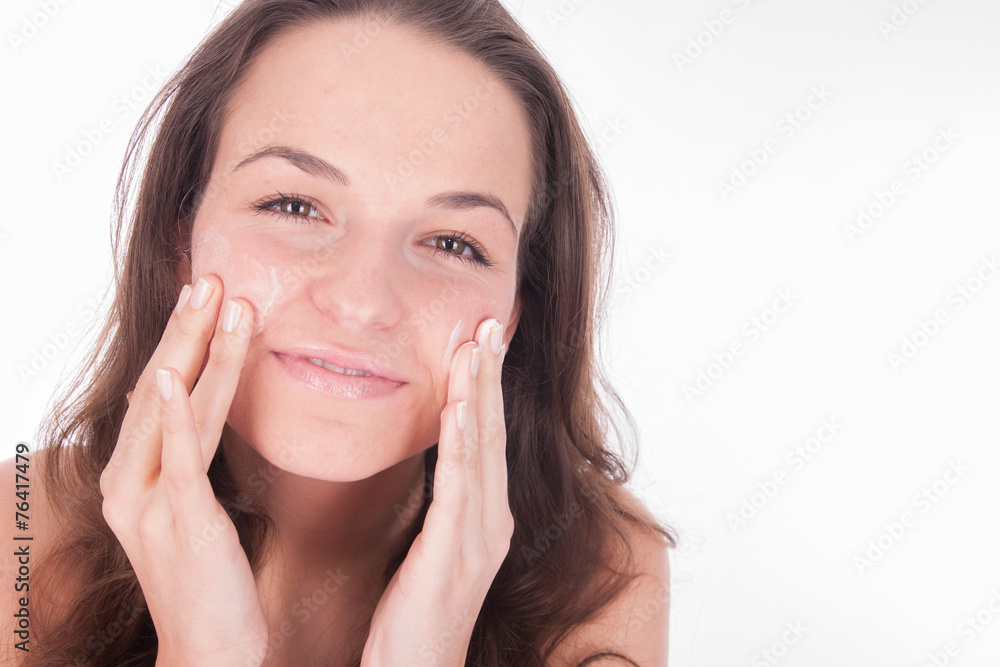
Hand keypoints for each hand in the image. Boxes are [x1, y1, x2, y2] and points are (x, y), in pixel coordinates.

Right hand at [100, 275, 268, 666]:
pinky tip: (170, 373)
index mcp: (132, 477)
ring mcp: (146, 502)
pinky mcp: (177, 519)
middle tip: (211, 279)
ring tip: (221, 303)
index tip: (206, 298)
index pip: (157, 396)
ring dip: (197, 352)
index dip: (182, 344)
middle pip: (158, 392)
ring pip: (173, 411)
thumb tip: (185, 403)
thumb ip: (183, 458)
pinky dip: (172, 412)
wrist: (210, 647)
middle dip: (186, 333)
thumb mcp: (190, 507)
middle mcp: (127, 484)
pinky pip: (176, 457)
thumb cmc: (208, 577)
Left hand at [361, 318, 513, 666]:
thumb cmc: (416, 615)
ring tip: (475, 345)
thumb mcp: (431, 548)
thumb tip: (431, 457)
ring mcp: (478, 538)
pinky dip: (462, 444)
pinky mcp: (454, 555)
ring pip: (481, 451)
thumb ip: (440, 503)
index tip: (480, 337)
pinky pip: (459, 489)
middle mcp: (492, 520)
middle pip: (492, 432)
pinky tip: (460, 408)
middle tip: (489, 321)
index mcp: (486, 515)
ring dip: (478, 394)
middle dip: (489, 374)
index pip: (487, 436)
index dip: (485, 385)